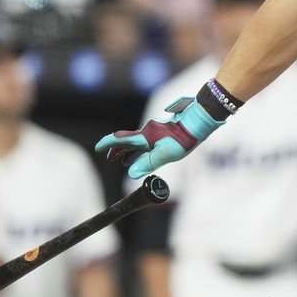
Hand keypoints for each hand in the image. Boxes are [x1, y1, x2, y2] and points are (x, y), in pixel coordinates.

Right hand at [94, 96, 224, 178]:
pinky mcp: (162, 134)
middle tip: (109, 159)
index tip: (98, 148)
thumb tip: (131, 174)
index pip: (121, 139)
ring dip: (127, 151)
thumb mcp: (165, 154)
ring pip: (136, 142)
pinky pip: (145, 142)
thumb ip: (147, 163)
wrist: (198, 122)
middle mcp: (147, 132)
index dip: (108, 144)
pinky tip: (139, 156)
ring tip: (121, 161)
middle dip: (116, 150)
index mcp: (145, 136)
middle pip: (126, 141)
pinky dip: (138, 150)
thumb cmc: (183, 138)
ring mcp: (154, 132)